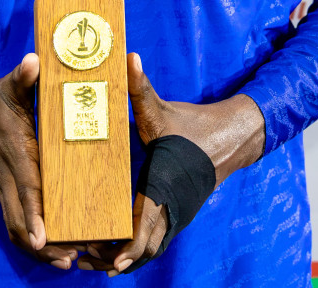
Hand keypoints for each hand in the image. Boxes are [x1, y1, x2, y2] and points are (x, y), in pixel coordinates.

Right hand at [0, 57, 79, 269]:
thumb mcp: (10, 85)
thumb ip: (24, 76)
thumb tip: (34, 62)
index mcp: (14, 151)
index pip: (25, 187)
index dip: (33, 213)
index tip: (44, 236)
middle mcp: (6, 174)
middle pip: (19, 218)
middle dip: (43, 243)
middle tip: (71, 258)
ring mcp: (2, 185)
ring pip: (14, 226)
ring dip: (37, 249)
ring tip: (66, 262)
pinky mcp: (2, 191)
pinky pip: (13, 222)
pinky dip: (29, 239)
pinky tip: (51, 251)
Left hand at [77, 53, 264, 274]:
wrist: (231, 136)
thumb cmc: (192, 125)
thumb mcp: (163, 107)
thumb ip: (141, 86)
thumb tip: (129, 57)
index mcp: (166, 184)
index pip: (148, 223)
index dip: (131, 246)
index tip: (113, 259)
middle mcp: (172, 206)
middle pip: (146, 248)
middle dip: (115, 259)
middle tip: (85, 259)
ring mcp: (176, 214)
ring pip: (151, 249)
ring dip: (123, 258)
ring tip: (92, 261)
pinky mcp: (175, 214)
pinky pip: (155, 240)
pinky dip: (135, 249)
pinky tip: (112, 250)